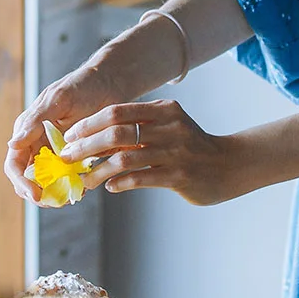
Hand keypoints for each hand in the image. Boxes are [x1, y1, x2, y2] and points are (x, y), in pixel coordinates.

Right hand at [4, 59, 123, 202]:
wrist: (111, 82)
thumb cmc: (82, 85)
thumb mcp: (58, 100)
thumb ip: (35, 122)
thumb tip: (12, 145)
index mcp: (28, 131)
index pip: (14, 165)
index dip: (21, 183)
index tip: (36, 194)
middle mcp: (38, 144)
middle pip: (29, 180)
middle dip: (38, 194)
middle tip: (56, 201)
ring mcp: (57, 152)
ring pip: (48, 183)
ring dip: (56, 194)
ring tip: (70, 196)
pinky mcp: (75, 156)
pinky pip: (69, 179)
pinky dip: (73, 187)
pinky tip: (84, 188)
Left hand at [62, 101, 246, 207]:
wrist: (230, 165)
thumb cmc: (191, 147)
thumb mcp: (170, 126)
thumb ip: (140, 127)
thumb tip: (96, 139)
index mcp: (164, 110)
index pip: (117, 111)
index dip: (89, 124)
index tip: (71, 136)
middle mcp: (169, 127)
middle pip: (116, 132)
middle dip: (85, 146)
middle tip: (68, 158)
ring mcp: (175, 152)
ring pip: (124, 158)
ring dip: (98, 170)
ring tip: (86, 181)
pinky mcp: (179, 176)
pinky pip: (140, 178)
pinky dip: (120, 183)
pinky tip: (111, 187)